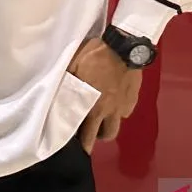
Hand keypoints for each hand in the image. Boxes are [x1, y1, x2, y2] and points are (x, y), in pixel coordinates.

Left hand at [69, 37, 142, 153]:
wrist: (123, 48)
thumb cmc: (94, 56)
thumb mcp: (73, 66)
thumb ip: (68, 83)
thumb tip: (59, 93)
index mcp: (92, 106)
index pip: (87, 133)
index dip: (83, 142)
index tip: (77, 143)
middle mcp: (109, 111)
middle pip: (105, 135)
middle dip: (96, 138)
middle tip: (89, 134)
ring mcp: (122, 106)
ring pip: (117, 126)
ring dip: (108, 127)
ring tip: (101, 121)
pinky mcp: (133, 100)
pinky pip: (125, 113)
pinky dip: (118, 112)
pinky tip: (113, 104)